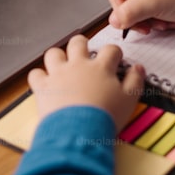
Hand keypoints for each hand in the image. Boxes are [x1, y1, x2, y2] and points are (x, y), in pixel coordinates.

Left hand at [28, 35, 144, 130]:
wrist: (80, 132)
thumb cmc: (106, 116)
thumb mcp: (129, 100)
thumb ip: (135, 81)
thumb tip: (138, 68)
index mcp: (101, 68)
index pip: (110, 50)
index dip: (114, 53)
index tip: (115, 60)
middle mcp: (78, 65)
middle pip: (78, 42)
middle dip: (82, 44)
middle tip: (85, 54)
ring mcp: (58, 74)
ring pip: (54, 53)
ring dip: (58, 57)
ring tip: (63, 66)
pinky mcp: (43, 87)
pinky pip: (36, 74)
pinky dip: (39, 77)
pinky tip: (45, 82)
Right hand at [99, 0, 174, 34]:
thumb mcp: (157, 2)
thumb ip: (132, 11)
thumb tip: (114, 20)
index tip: (127, 6)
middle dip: (131, 13)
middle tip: (144, 20)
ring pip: (128, 11)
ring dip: (143, 21)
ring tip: (160, 21)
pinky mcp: (152, 3)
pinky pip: (139, 17)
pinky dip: (151, 23)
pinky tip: (165, 22)